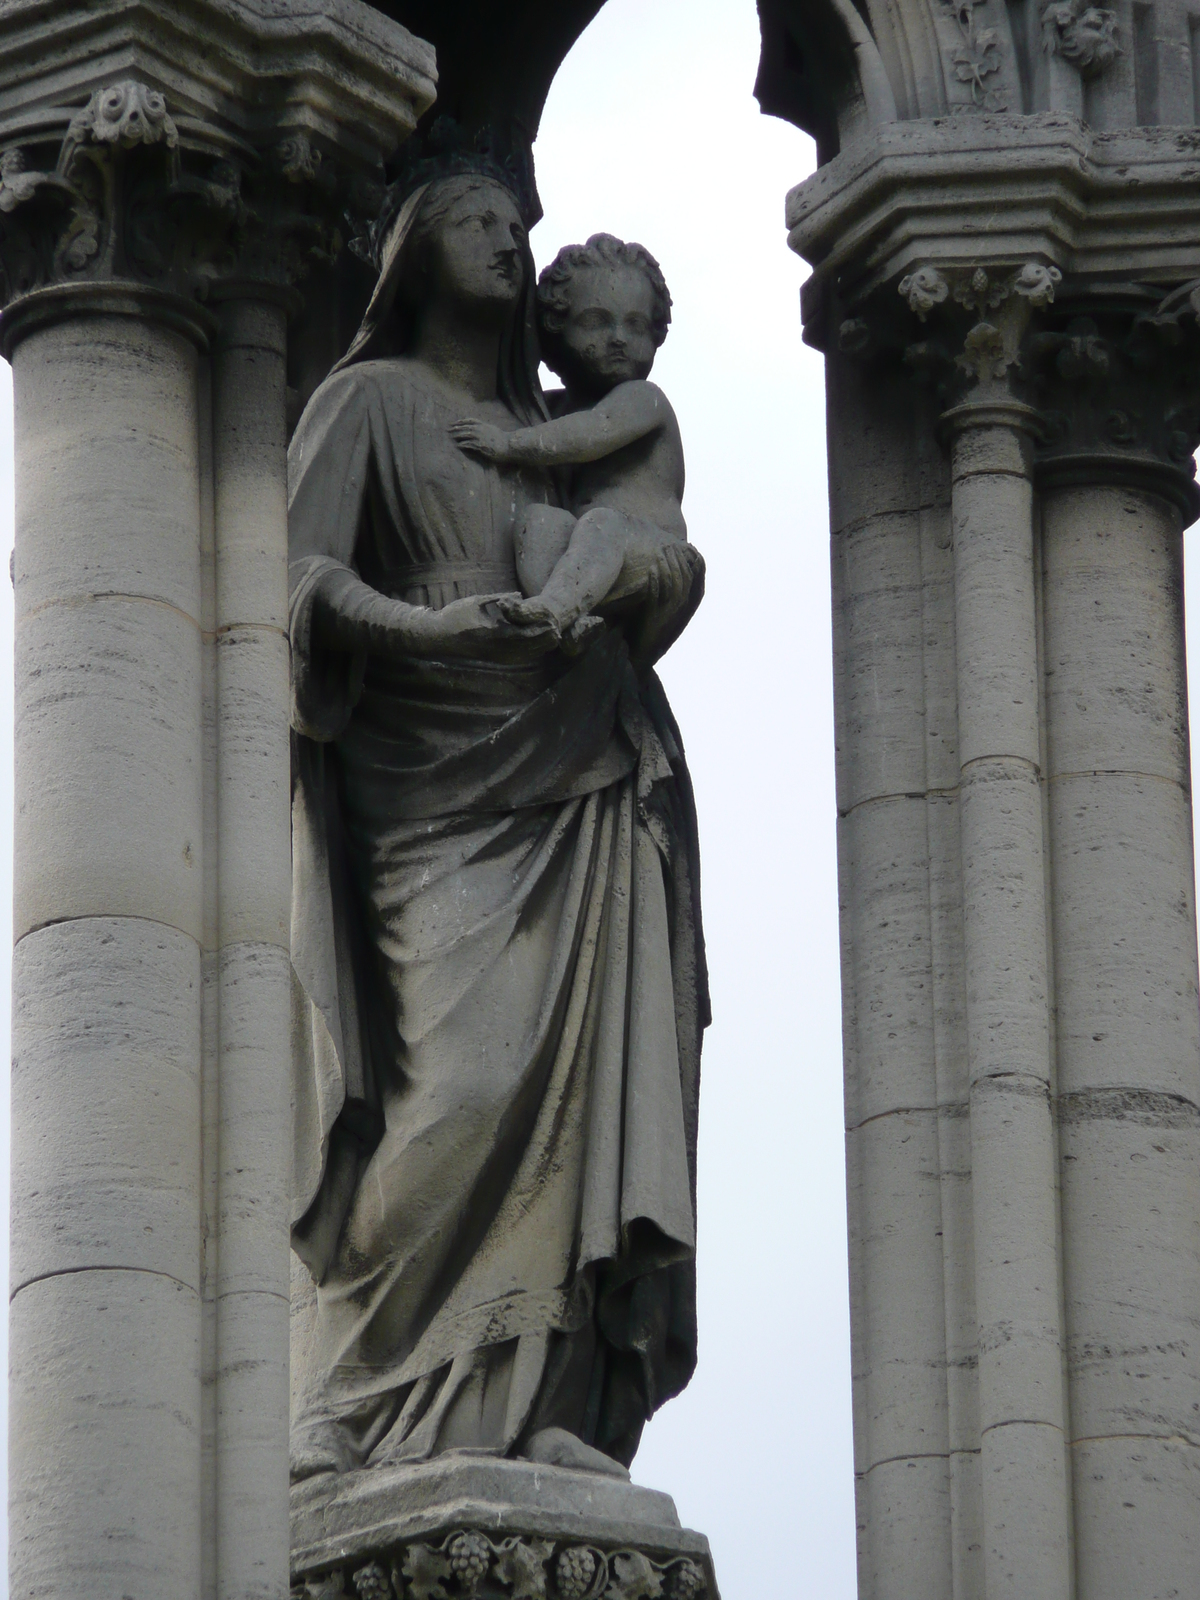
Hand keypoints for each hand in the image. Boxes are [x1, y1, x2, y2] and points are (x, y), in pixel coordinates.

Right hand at [401, 593, 560, 662]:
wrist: (438, 637)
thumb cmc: (456, 615)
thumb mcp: (477, 601)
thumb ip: (500, 598)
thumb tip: (519, 595)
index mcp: (494, 633)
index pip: (524, 633)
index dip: (540, 629)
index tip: (552, 623)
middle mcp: (496, 648)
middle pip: (528, 647)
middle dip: (544, 639)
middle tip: (559, 632)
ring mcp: (494, 656)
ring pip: (524, 655)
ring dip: (540, 648)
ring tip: (553, 640)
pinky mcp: (492, 659)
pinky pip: (515, 659)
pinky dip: (529, 654)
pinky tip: (537, 650)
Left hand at [449, 418, 512, 461]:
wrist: (509, 445)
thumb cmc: (503, 440)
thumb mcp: (493, 430)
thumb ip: (485, 429)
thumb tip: (480, 429)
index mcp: (484, 425)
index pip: (470, 420)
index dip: (461, 421)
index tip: (454, 422)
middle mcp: (481, 429)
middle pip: (466, 426)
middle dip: (456, 427)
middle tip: (448, 429)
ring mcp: (481, 437)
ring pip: (466, 434)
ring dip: (458, 435)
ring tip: (451, 436)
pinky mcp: (481, 445)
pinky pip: (469, 444)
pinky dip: (463, 444)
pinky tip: (458, 445)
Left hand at [643, 542, 704, 617]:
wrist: (645, 649)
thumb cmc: (655, 624)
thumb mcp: (669, 606)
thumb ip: (674, 590)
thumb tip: (675, 568)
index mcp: (687, 604)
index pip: (694, 577)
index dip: (691, 561)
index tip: (687, 547)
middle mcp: (681, 607)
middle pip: (683, 576)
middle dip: (677, 559)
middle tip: (669, 545)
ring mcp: (668, 611)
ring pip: (672, 583)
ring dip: (666, 565)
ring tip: (660, 552)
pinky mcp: (654, 616)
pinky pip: (656, 594)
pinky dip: (655, 580)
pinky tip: (651, 569)